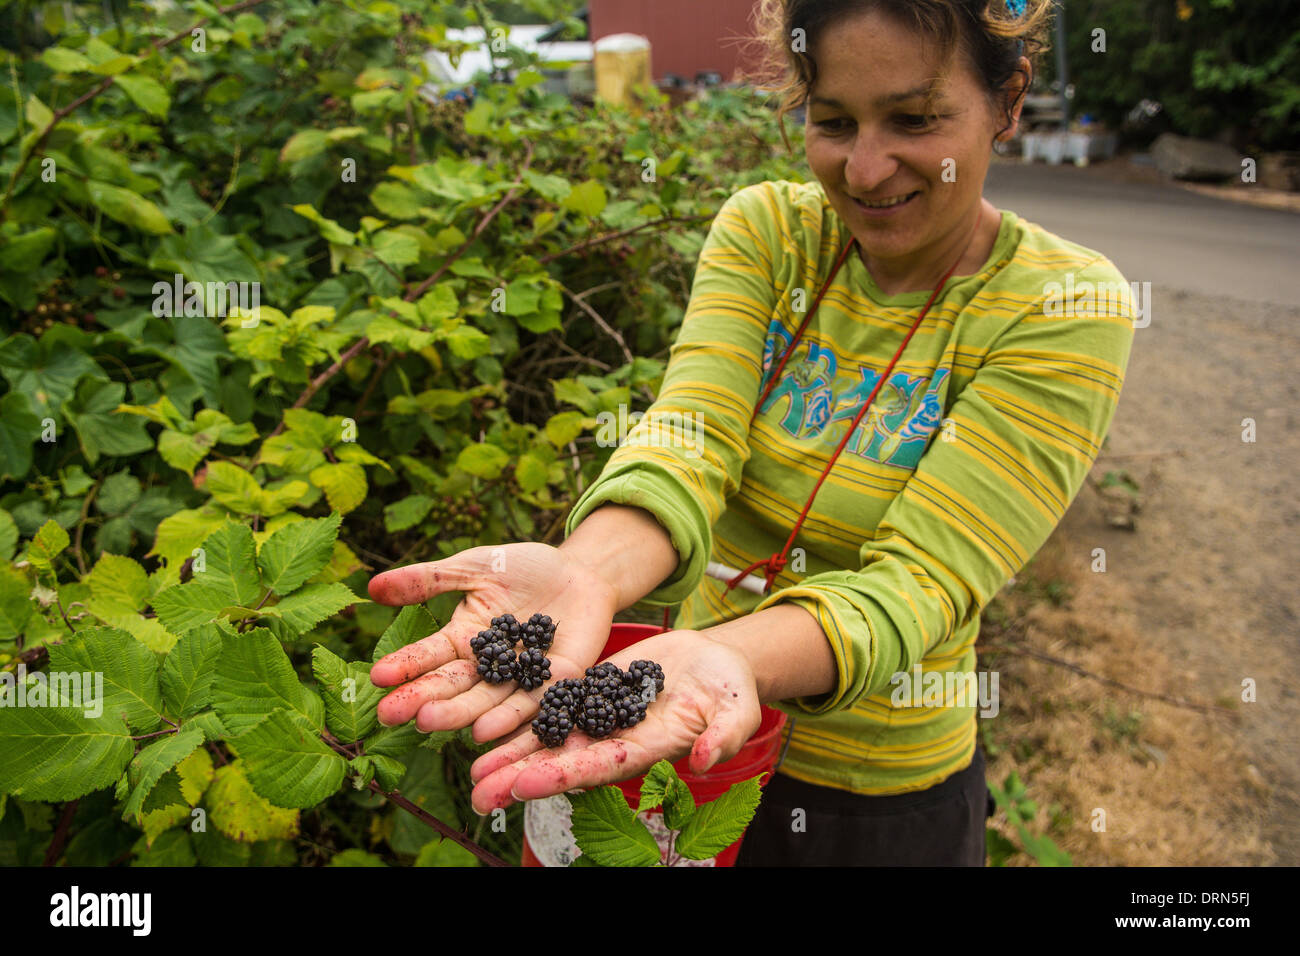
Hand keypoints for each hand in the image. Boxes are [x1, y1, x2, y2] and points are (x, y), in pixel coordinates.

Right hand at [366, 542, 618, 741]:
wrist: (581, 572)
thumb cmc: (526, 568)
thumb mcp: (474, 566)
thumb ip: (429, 579)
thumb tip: (372, 587)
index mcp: (463, 639)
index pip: (428, 656)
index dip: (404, 666)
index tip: (377, 676)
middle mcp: (487, 667)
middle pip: (451, 686)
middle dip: (420, 699)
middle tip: (388, 714)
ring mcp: (519, 678)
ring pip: (484, 701)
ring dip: (456, 714)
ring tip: (428, 721)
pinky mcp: (555, 684)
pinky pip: (530, 704)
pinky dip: (508, 718)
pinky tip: (485, 731)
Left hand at [467, 629, 762, 813]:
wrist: (715, 659)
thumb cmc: (732, 690)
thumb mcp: (737, 711)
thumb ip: (722, 737)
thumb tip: (702, 760)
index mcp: (647, 749)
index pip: (599, 767)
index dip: (563, 776)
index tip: (526, 785)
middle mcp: (615, 740)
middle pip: (563, 761)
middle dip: (521, 777)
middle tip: (480, 793)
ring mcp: (599, 717)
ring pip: (549, 737)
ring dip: (511, 752)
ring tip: (472, 767)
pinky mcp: (589, 690)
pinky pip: (551, 703)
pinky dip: (521, 713)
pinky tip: (488, 721)